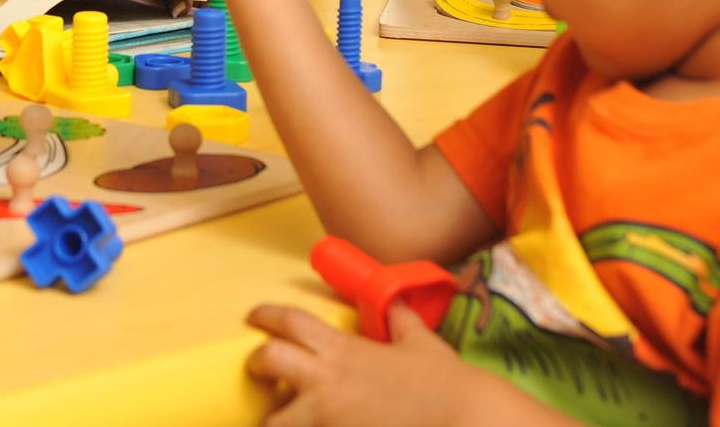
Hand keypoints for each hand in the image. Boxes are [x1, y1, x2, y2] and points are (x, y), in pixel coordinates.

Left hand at [246, 302, 471, 426]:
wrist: (465, 420)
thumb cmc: (446, 384)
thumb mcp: (421, 344)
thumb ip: (401, 323)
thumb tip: (397, 305)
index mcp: (343, 350)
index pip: (290, 322)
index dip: (265, 315)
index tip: (254, 317)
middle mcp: (327, 381)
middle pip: (267, 362)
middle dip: (256, 365)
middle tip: (260, 371)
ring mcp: (328, 419)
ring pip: (275, 421)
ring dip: (275, 420)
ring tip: (284, 420)